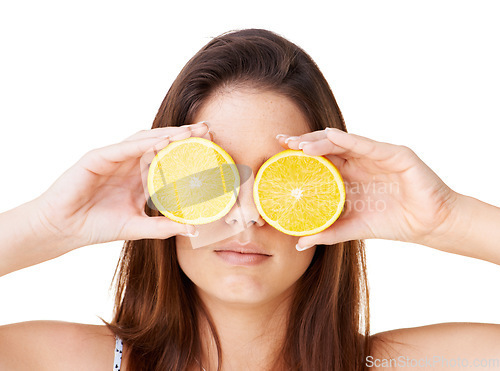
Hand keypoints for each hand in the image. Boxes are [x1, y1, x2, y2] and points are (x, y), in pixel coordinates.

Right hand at [32, 122, 209, 248]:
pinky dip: (142, 143)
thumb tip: (193, 230)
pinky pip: (123, 148)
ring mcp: (114, 158)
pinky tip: (161, 141)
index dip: (189, 149)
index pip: (168, 157)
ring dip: (167, 134)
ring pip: (144, 140)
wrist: (63, 229)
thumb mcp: (136, 227)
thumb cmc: (97, 225)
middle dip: (184, 134)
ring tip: (189, 132)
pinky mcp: (97, 158)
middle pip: (160, 143)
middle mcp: (130, 163)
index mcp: (140, 176)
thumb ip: (162, 227)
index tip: (212, 144)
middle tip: (208, 129)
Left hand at [279, 128, 461, 249]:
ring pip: (344, 143)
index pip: (320, 160)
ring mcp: (377, 156)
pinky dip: (349, 141)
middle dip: (304, 143)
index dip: (299, 156)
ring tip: (299, 145)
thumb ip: (328, 232)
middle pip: (327, 147)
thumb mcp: (353, 228)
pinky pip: (369, 146)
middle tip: (282, 142)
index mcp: (350, 175)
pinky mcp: (396, 155)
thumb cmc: (393, 222)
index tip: (276, 153)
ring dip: (320, 141)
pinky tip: (331, 138)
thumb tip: (299, 244)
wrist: (429, 225)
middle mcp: (360, 162)